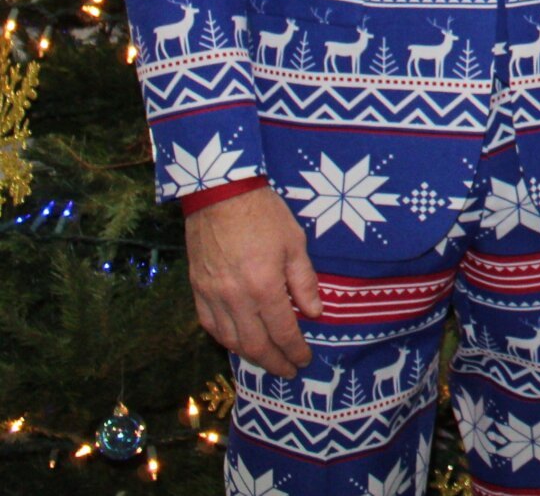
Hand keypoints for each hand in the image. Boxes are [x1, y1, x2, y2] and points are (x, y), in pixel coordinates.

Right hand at [185, 187, 322, 377]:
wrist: (220, 195)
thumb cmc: (265, 215)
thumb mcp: (295, 243)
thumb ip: (303, 281)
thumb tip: (315, 313)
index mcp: (264, 287)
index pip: (282, 331)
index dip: (294, 350)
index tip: (304, 360)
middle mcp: (236, 299)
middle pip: (254, 344)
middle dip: (273, 362)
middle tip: (288, 371)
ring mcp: (212, 296)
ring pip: (230, 340)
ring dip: (249, 356)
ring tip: (266, 360)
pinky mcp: (197, 290)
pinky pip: (210, 325)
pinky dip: (225, 339)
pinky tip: (237, 341)